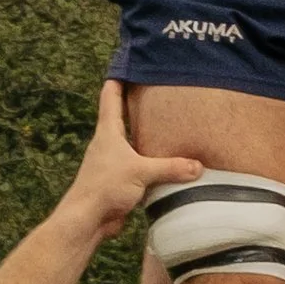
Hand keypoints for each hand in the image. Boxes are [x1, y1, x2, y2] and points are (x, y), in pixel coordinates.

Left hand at [61, 80, 201, 244]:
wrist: (87, 220)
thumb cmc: (105, 187)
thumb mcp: (141, 172)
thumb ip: (170, 167)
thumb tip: (198, 166)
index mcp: (108, 132)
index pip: (111, 96)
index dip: (118, 78)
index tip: (128, 63)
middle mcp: (108, 143)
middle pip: (121, 116)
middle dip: (136, 103)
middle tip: (157, 90)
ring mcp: (113, 162)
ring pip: (131, 142)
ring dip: (145, 134)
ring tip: (167, 124)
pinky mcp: (119, 181)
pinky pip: (138, 165)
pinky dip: (150, 161)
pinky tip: (165, 163)